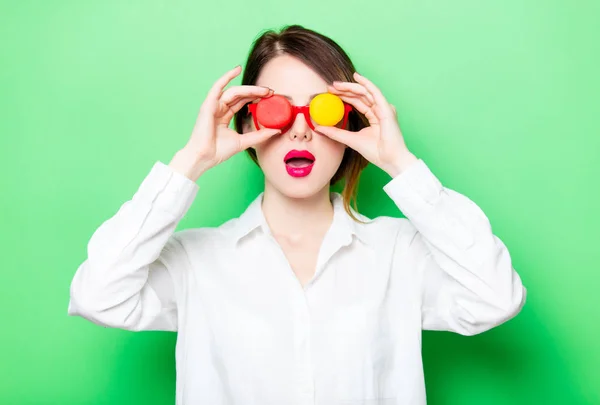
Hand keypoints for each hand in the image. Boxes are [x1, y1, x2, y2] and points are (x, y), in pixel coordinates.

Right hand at [170, 66, 280, 180]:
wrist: (204, 158)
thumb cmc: (218, 152)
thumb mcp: (244, 141)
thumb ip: (259, 135)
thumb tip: (277, 131)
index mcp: (224, 116)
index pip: (242, 102)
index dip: (256, 98)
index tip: (270, 97)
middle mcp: (218, 108)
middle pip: (240, 95)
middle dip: (256, 92)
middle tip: (271, 92)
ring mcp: (213, 105)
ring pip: (234, 91)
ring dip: (250, 89)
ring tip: (264, 90)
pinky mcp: (208, 105)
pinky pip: (218, 86)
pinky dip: (226, 77)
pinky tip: (237, 69)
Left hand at [314, 72, 417, 177]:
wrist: (389, 160)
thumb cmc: (376, 152)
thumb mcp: (350, 139)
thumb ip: (335, 133)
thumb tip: (318, 128)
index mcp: (374, 116)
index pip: (357, 102)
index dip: (344, 96)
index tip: (330, 94)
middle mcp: (379, 110)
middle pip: (360, 95)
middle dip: (345, 90)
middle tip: (330, 87)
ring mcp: (384, 108)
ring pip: (365, 92)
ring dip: (350, 86)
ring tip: (336, 84)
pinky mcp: (386, 109)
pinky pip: (375, 92)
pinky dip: (366, 83)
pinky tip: (357, 77)